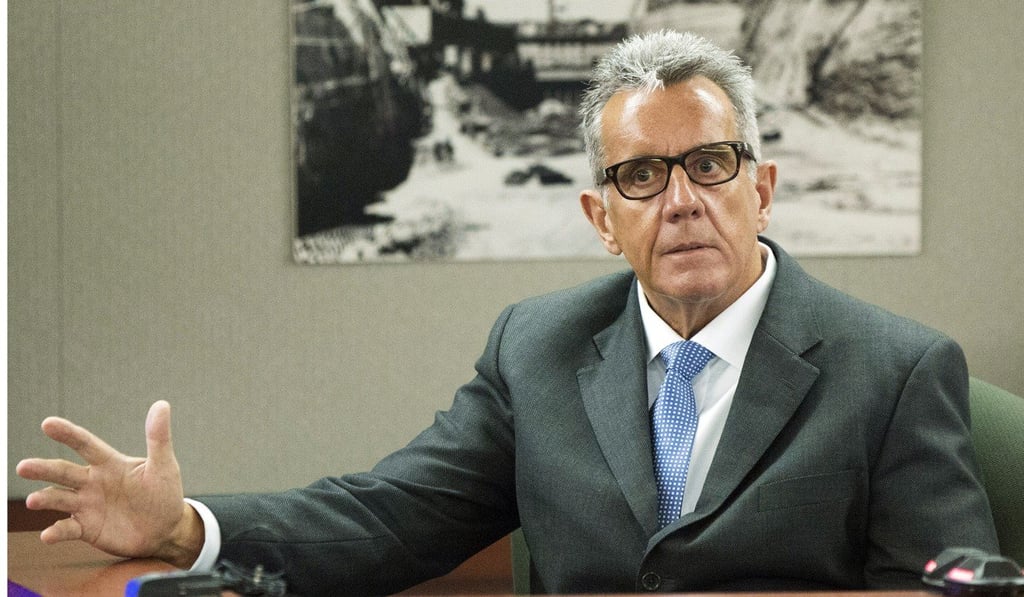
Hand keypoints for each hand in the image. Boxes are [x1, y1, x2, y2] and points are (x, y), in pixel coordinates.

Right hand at [16, 400, 203, 567]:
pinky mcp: (86, 528)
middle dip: (43, 469)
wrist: (165, 529)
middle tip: (23, 466)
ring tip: (32, 500)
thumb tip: (161, 404)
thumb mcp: (164, 465)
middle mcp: (92, 482)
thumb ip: (158, 437)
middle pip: (63, 472)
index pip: (85, 444)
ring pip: (59, 499)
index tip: (48, 423)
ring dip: (44, 499)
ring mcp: (87, 505)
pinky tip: (48, 535)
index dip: (68, 434)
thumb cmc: (164, 493)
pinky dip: (56, 531)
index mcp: (109, 463)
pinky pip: (67, 528)